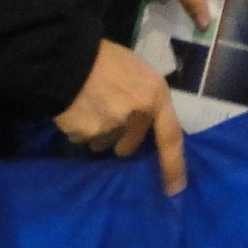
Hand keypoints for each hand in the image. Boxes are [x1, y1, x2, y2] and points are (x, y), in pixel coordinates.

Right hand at [54, 41, 186, 194]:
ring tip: (91, 105)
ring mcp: (111, 126)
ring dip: (98, 132)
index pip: (171, 138)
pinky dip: (80, 128)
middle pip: (129, 146)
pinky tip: (77, 108)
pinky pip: (83, 139)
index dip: (173, 165)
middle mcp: (138, 115)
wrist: (71, 58)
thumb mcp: (140, 73)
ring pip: (104, 144)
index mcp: (156, 96)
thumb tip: (146, 123)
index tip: (176, 189)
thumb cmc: (108, 59)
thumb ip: (147, 99)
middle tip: (108, 113)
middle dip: (119, 138)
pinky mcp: (86, 133)